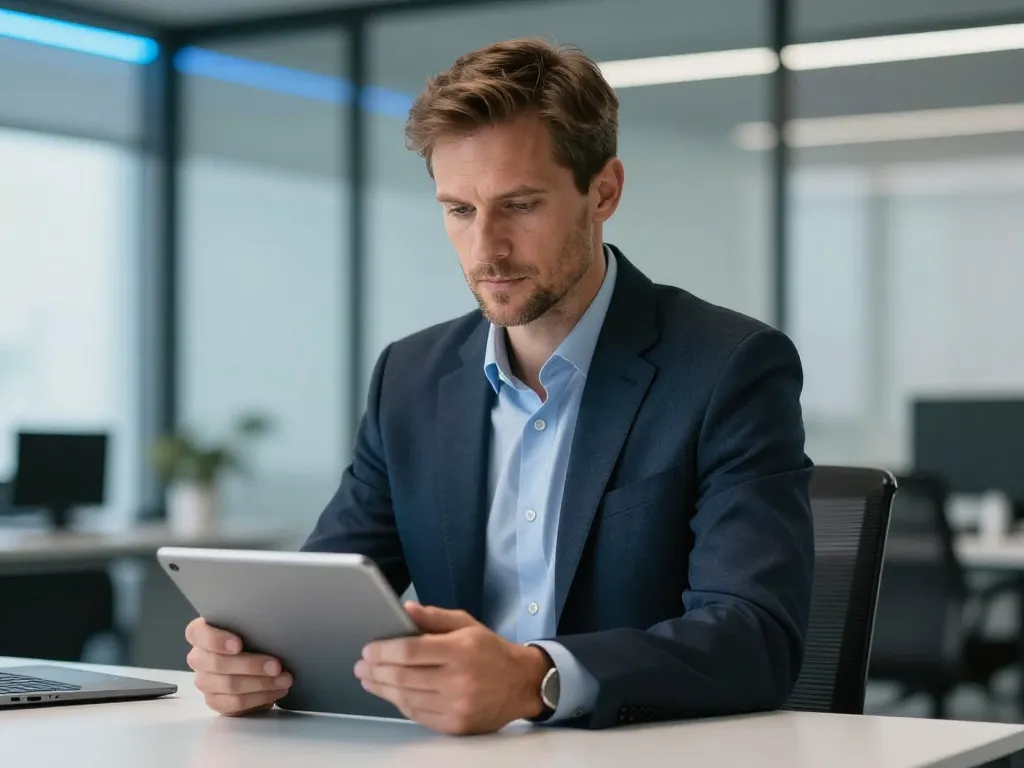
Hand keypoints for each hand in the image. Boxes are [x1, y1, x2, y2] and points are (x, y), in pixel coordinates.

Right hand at [185, 617, 292, 715]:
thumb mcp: (249, 626)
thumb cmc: (251, 637)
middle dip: (251, 665)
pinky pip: (235, 703)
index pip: (198, 633)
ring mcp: (204, 681)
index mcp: (200, 633)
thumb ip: (251, 624)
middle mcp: (198, 658)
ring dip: (261, 683)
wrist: (253, 663)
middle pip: (217, 664)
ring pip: (229, 685)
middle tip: (276, 666)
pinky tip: (276, 691)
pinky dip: (259, 698)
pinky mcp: (215, 701)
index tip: (238, 644)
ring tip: (284, 680)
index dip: (216, 640)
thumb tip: (275, 625)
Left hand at [354, 602, 551, 735]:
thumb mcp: (467, 624)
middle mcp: (459, 680)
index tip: (368, 649)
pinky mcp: (455, 725)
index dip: (383, 651)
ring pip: (407, 699)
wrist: (521, 684)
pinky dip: (400, 703)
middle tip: (361, 666)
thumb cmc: (491, 651)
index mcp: (461, 650)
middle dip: (376, 671)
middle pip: (404, 677)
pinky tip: (391, 694)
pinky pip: (418, 715)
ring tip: (369, 680)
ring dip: (382, 689)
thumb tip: (404, 610)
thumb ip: (434, 617)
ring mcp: (457, 706)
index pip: (411, 651)